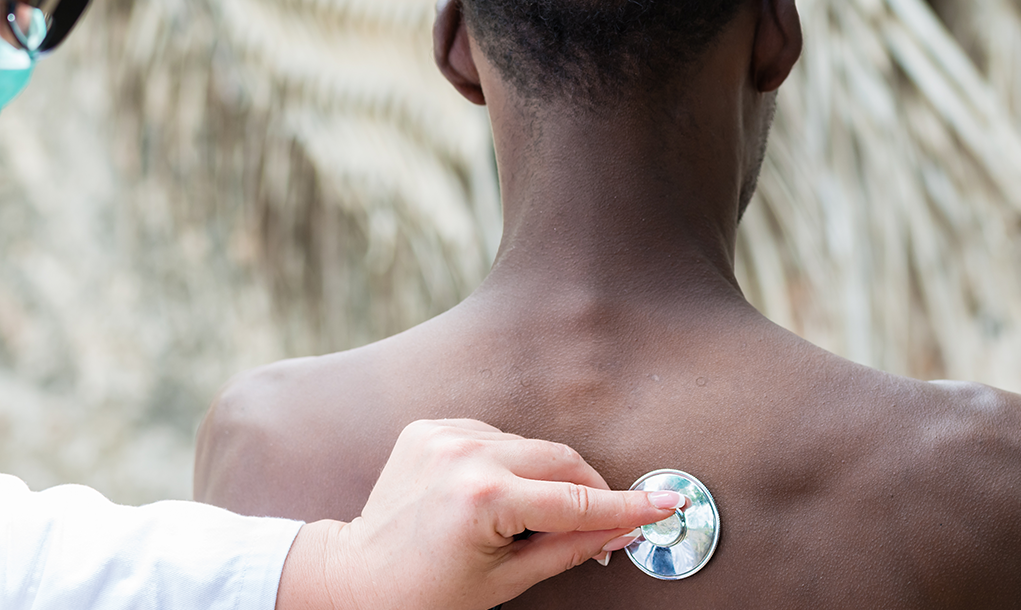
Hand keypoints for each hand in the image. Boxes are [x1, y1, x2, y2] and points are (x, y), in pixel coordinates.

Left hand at [276, 419, 685, 609]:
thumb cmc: (426, 593)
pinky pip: (492, 435)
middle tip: (606, 523)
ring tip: (528, 519)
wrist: (356, 577)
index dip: (626, 506)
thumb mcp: (507, 580)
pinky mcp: (428, 427)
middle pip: (559, 459)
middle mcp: (464, 455)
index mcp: (483, 498)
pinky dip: (506, 461)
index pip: (575, 500)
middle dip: (589, 489)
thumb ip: (569, 547)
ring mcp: (443, 434)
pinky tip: (495, 493)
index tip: (664, 504)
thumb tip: (620, 530)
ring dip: (544, 477)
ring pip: (528, 445)